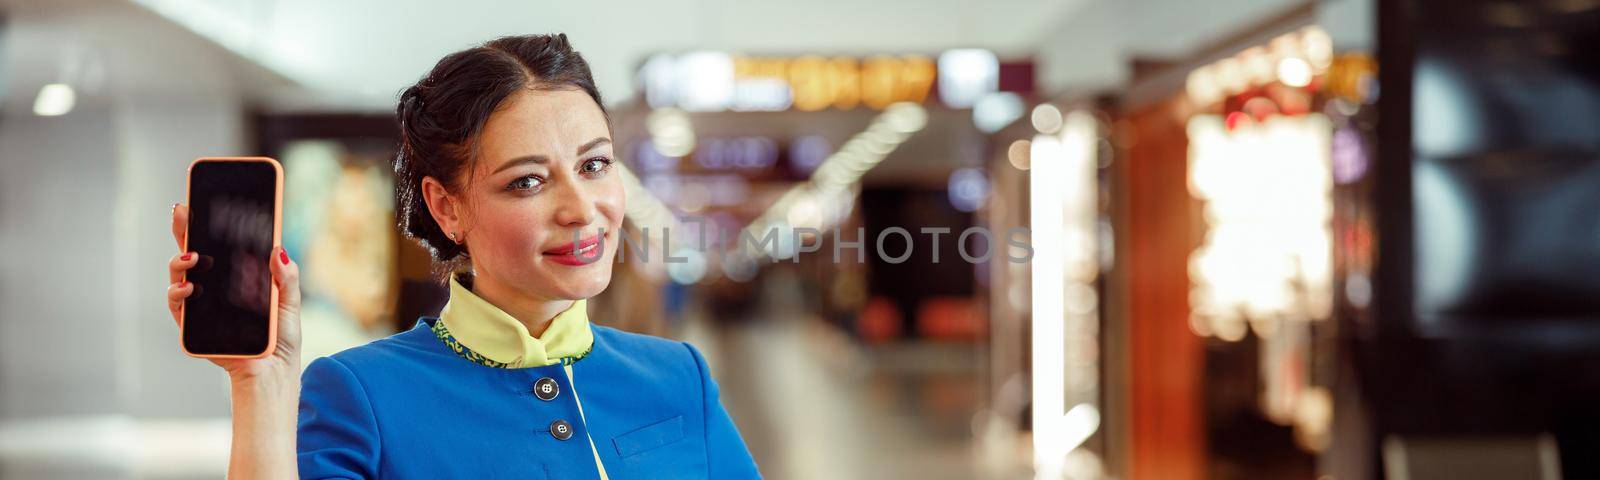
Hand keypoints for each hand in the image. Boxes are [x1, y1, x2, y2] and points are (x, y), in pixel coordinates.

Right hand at [166, 203, 302, 379]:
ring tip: (192, 257)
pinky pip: (178, 306)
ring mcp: (202, 305)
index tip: (201, 201)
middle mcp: (215, 287)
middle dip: (184, 230)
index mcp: (237, 277)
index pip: (219, 245)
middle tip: (182, 211)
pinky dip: (178, 294)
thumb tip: (279, 250)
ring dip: (180, 262)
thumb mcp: (289, 303)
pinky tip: (188, 288)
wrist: (272, 372)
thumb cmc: (281, 338)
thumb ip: (286, 277)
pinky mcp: (194, 326)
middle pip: (194, 252)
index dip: (208, 224)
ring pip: (180, 275)